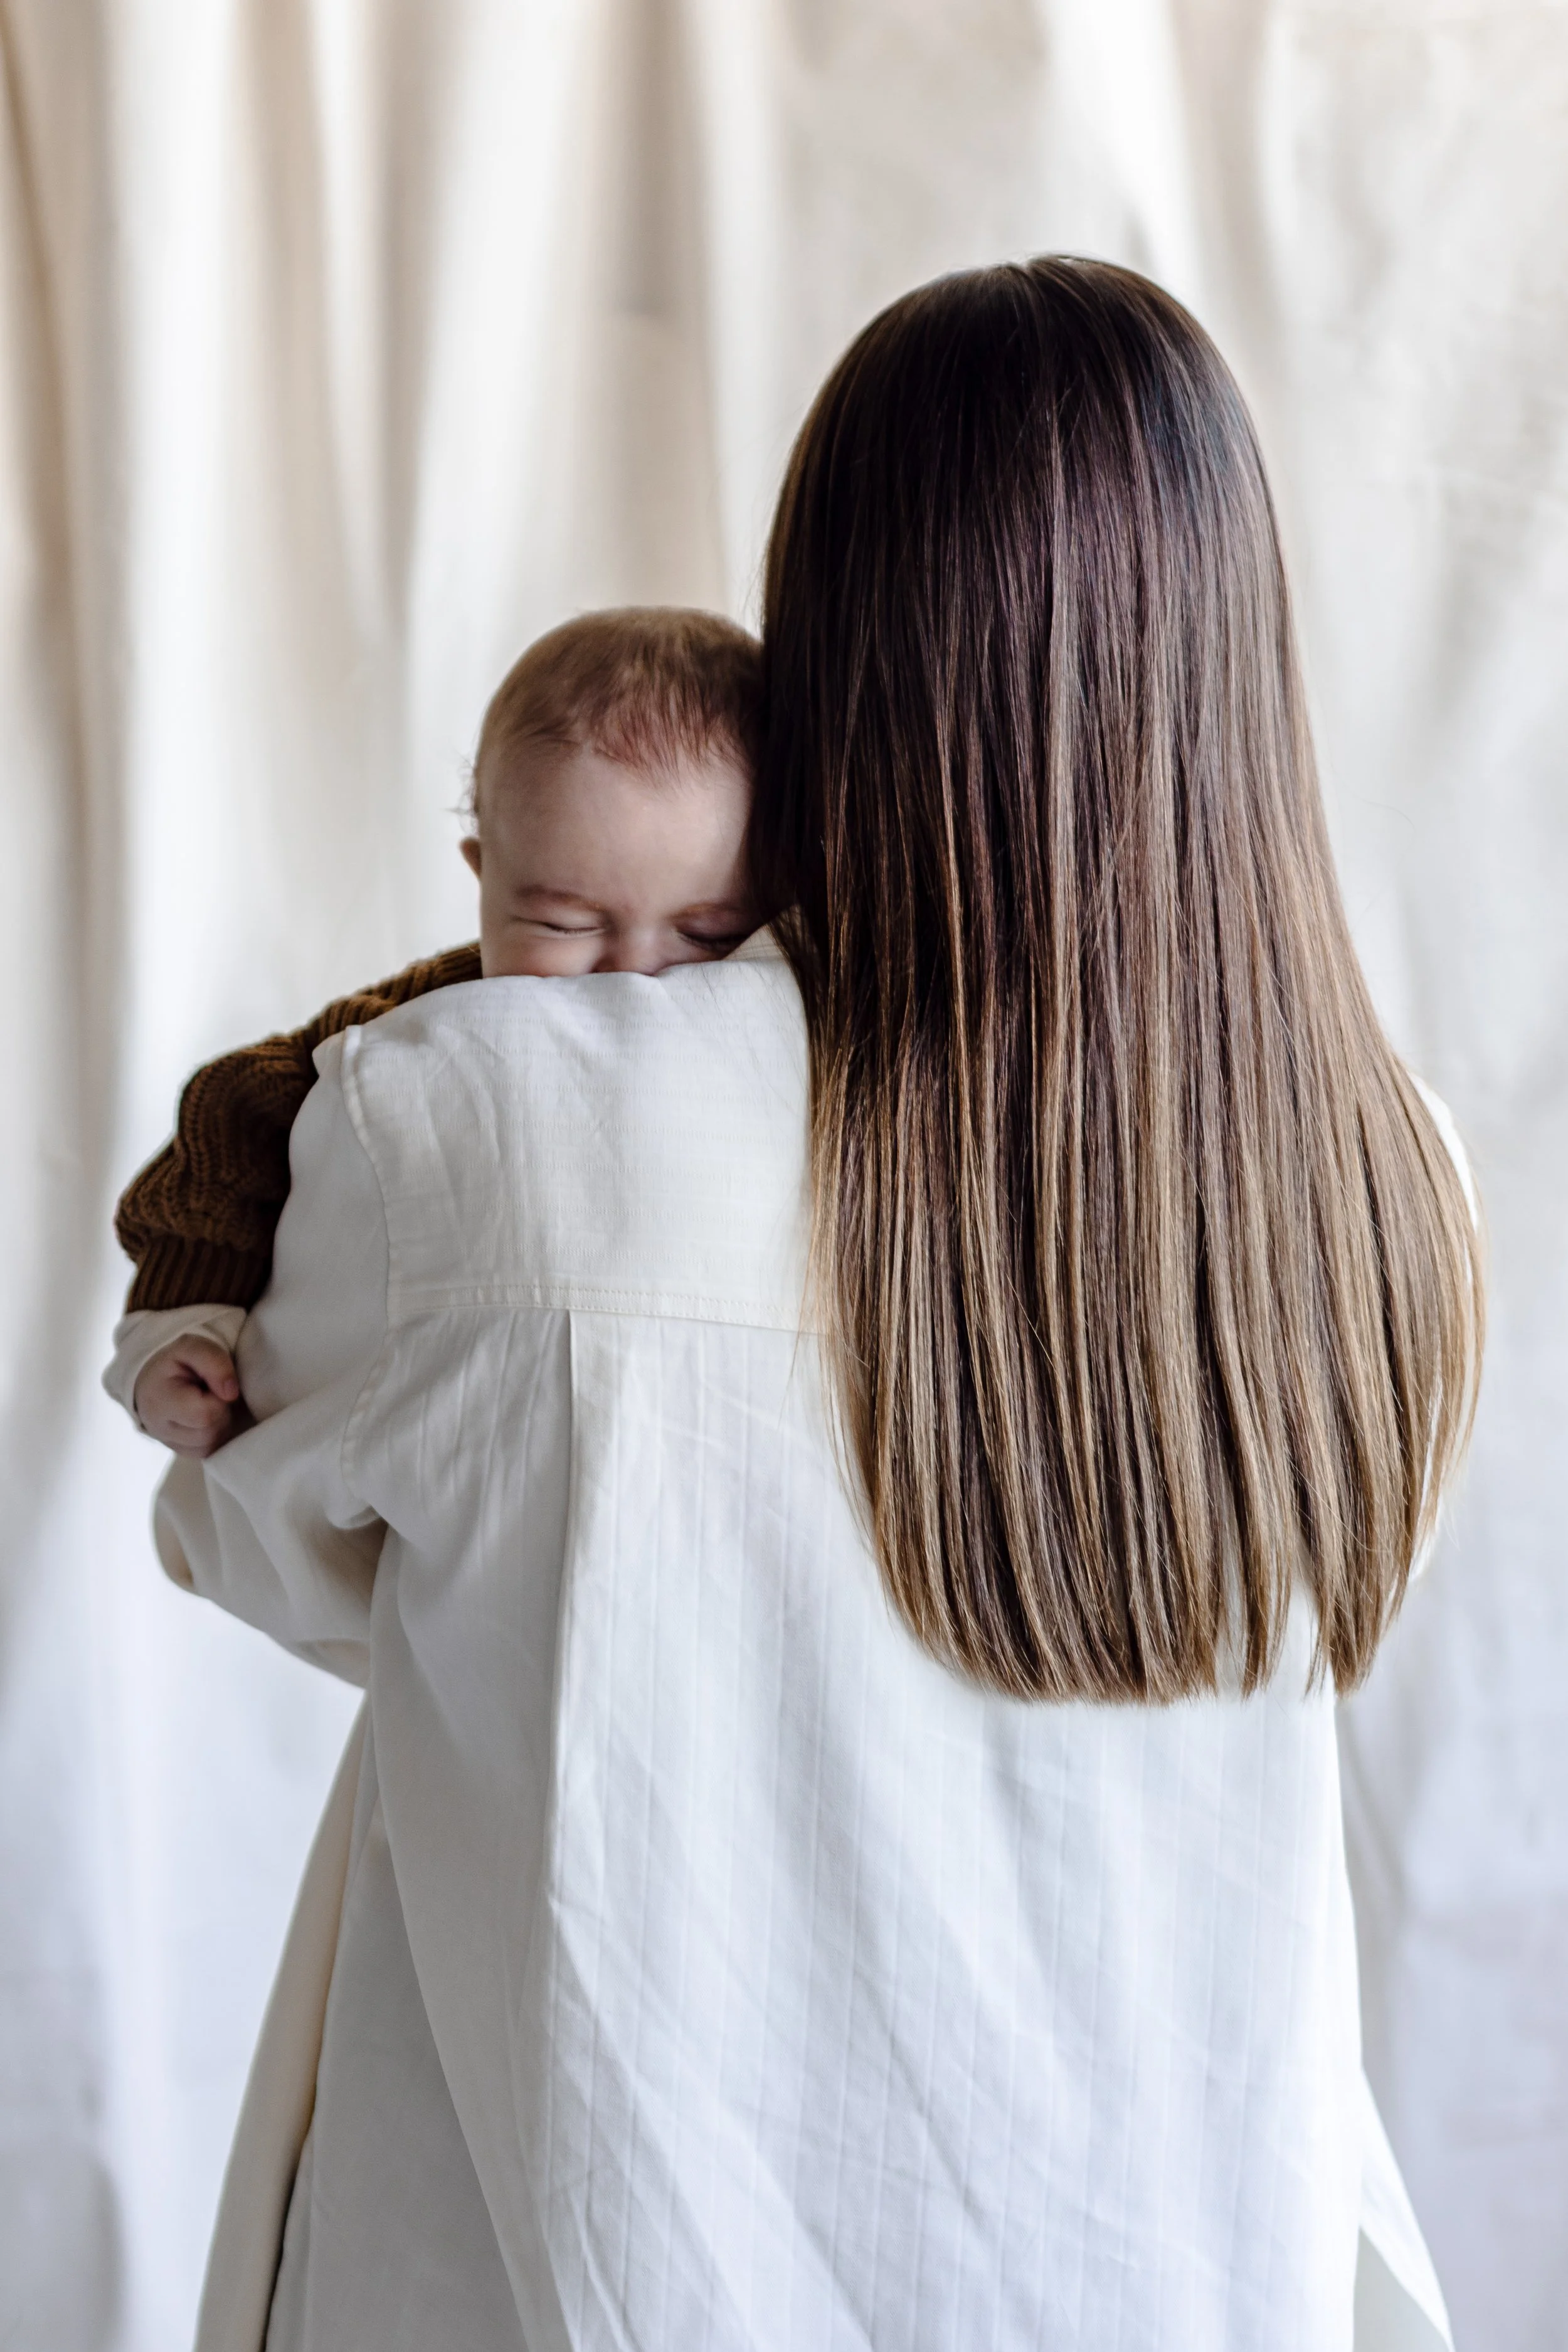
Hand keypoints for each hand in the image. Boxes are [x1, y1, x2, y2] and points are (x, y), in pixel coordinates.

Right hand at [134, 1336, 249, 1456]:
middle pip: (210, 1433)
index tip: (211, 1384)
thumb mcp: (193, 1347)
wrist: (155, 1378)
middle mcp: (159, 1429)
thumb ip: (215, 1362)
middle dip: (220, 1411)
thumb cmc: (176, 1361)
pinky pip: (208, 1451)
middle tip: (210, 1393)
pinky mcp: (181, 1452)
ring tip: (208, 1403)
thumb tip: (231, 1393)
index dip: (218, 1399)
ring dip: (219, 1423)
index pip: (204, 1415)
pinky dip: (214, 1435)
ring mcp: (169, 1445)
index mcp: (159, 1401)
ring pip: (211, 1445)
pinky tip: (207, 1417)